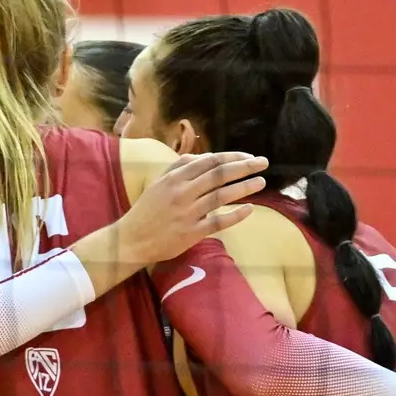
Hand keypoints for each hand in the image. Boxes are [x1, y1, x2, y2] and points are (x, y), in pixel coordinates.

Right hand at [119, 152, 268, 265]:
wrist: (132, 239)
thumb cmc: (147, 209)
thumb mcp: (159, 182)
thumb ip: (179, 167)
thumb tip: (204, 156)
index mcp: (175, 177)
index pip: (209, 161)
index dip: (232, 157)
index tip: (249, 156)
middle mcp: (182, 192)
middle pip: (219, 175)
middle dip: (244, 167)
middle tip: (263, 163)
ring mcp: (188, 213)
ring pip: (221, 196)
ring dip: (244, 188)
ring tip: (261, 182)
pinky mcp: (191, 233)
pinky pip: (218, 222)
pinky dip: (234, 215)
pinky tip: (249, 209)